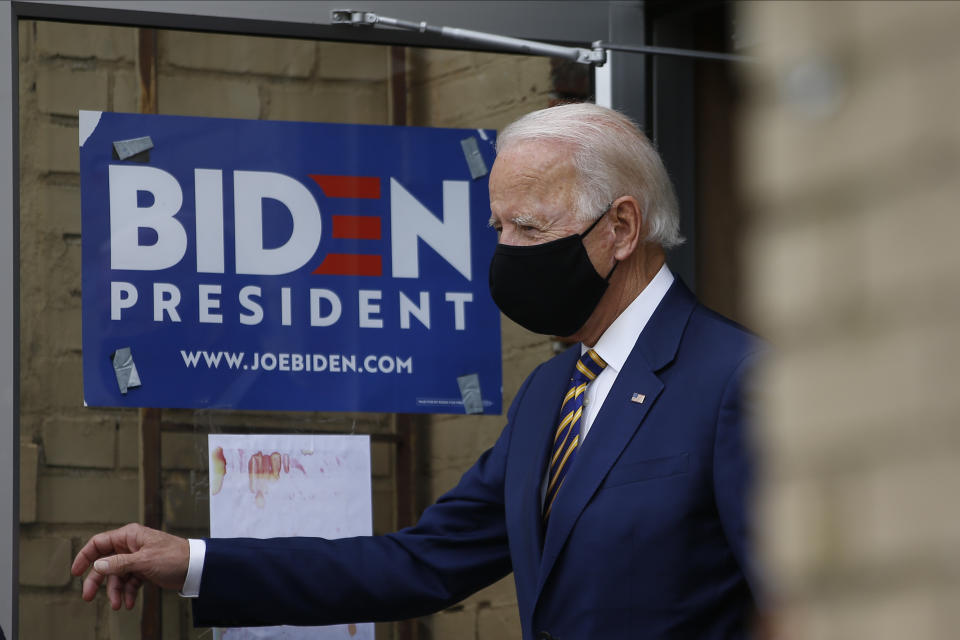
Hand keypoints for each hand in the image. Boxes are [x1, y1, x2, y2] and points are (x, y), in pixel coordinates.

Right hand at [71, 523, 189, 609]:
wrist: (196, 568)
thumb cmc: (174, 557)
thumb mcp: (143, 561)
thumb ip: (119, 563)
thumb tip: (97, 565)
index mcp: (129, 536)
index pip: (99, 543)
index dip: (85, 556)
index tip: (75, 572)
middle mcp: (131, 546)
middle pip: (105, 563)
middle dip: (97, 581)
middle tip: (88, 597)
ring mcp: (137, 558)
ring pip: (117, 576)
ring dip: (116, 591)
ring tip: (118, 605)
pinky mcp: (145, 570)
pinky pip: (130, 582)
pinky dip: (129, 593)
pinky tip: (130, 604)